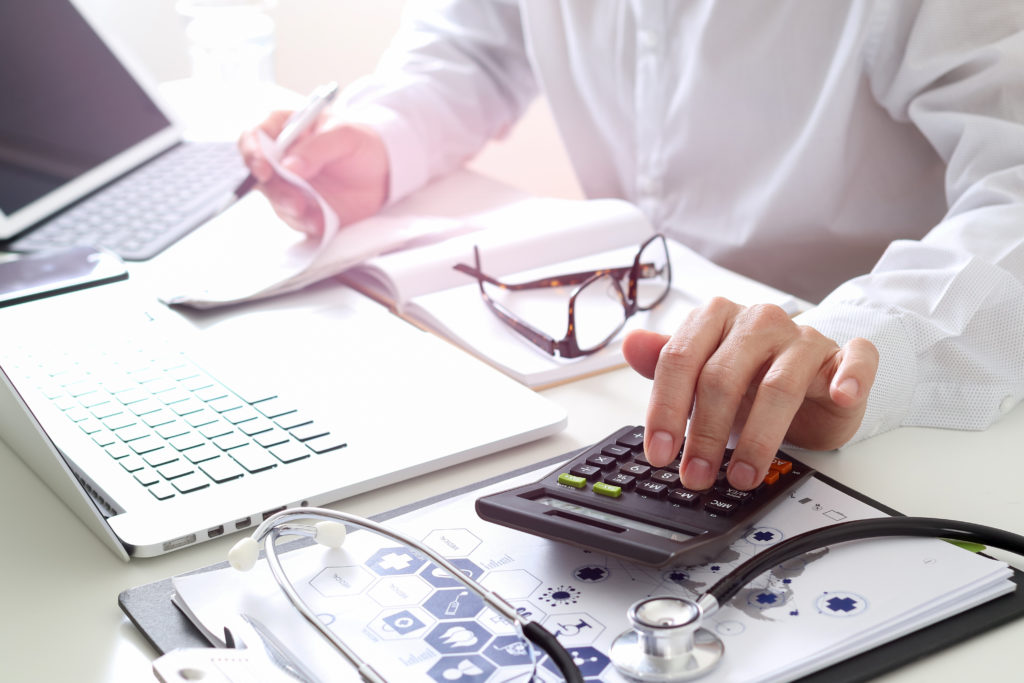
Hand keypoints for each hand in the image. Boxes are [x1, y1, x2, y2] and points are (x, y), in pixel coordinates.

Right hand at [238, 110, 389, 235]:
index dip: (252, 152)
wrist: (386, 171)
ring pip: (276, 200)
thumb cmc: (363, 143)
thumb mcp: (345, 135)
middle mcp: (282, 158)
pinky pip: (297, 219)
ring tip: (311, 214)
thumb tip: (288, 166)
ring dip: (290, 209)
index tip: (263, 168)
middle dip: (275, 189)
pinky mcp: (304, 208)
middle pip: (260, 174)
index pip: (254, 137)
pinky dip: (306, 223)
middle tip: (295, 200)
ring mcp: (291, 185)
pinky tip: (321, 222)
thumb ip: (316, 148)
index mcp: (285, 129)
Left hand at [621, 297, 877, 490]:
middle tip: (696, 475)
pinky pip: (855, 360)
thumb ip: (668, 362)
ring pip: (778, 386)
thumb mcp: (704, 373)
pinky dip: (849, 377)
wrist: (811, 376)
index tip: (659, 454)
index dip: (665, 410)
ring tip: (743, 476)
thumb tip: (630, 344)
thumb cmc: (752, 377)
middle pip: (722, 377)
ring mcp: (803, 338)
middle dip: (705, 434)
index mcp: (716, 318)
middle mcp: (759, 322)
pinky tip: (839, 396)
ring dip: (758, 438)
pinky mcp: (844, 357)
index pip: (680, 359)